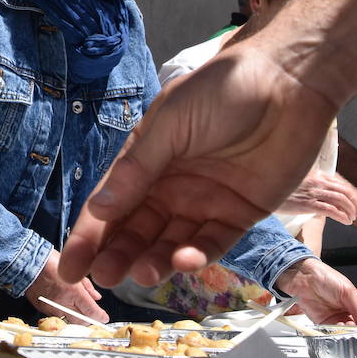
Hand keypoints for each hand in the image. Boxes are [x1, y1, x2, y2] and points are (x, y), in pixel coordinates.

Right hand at [26, 250, 106, 322]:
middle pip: (81, 321)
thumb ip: (87, 286)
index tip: (104, 318)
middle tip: (93, 315)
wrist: (27, 263)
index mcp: (73, 291)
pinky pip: (57, 317)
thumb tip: (96, 297)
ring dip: (77, 318)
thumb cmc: (50, 261)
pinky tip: (65, 306)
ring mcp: (52, 308)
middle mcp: (63, 302)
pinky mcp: (43, 309)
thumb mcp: (74, 269)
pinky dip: (64, 314)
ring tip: (79, 310)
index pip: (91, 311)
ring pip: (69, 321)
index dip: (100, 316)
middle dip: (89, 319)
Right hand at [59, 44, 336, 288]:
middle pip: (137, 231)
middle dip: (118, 255)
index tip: (69, 268)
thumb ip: (137, 169)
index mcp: (146, 161)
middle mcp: (171, 187)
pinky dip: (198, 255)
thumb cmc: (222, 90)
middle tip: (105, 276)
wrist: (287, 81)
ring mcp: (205, 202)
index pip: (110, 206)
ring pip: (172, 243)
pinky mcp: (241, 214)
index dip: (88, 237)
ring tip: (143, 273)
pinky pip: (214, 243)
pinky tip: (184, 259)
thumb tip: (97, 209)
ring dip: (155, 260)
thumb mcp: (170, 123)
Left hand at [273, 257, 356, 324]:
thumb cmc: (325, 276)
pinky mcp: (325, 322)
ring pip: (350, 330)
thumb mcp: (346, 290)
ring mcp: (338, 317)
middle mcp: (349, 310)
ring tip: (354, 331)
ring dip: (353, 332)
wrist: (303, 277)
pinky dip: (340, 333)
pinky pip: (335, 332)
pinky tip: (342, 331)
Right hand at [278, 171, 356, 224]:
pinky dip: (341, 216)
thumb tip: (324, 193)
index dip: (352, 196)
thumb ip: (313, 183)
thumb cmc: (282, 188)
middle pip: (345, 192)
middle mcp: (318, 182)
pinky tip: (346, 222)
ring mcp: (313, 193)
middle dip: (355, 204)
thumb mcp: (299, 181)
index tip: (356, 205)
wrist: (266, 191)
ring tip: (352, 219)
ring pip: (341, 200)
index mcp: (317, 176)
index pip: (341, 185)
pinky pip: (331, 210)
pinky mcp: (308, 204)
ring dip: (350, 211)